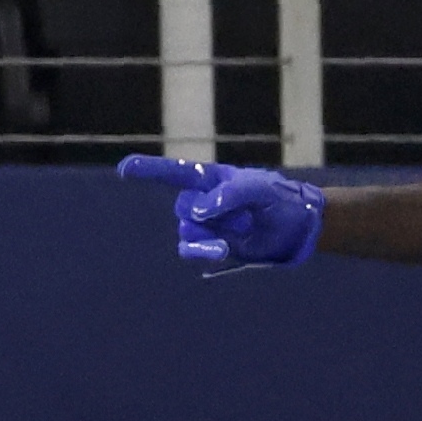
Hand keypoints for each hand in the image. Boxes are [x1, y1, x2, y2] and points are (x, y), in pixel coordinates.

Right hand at [118, 153, 320, 269]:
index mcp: (210, 179)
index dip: (148, 170)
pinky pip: (192, 250)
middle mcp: (201, 200)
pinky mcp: (211, 247)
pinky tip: (222, 251)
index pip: (174, 173)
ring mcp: (205, 225)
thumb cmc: (278, 199)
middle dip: (210, 213)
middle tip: (245, 215)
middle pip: (183, 207)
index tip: (125, 169)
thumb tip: (197, 211)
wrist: (296, 228)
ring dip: (211, 234)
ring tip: (239, 233)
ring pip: (187, 231)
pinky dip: (204, 251)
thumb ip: (229, 193)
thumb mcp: (260, 188)